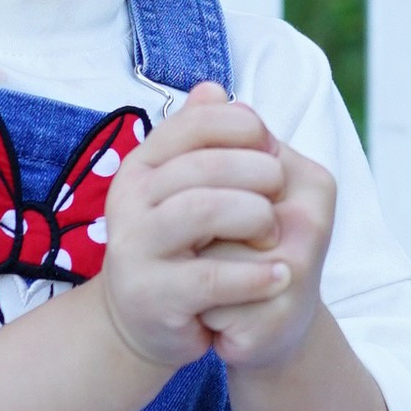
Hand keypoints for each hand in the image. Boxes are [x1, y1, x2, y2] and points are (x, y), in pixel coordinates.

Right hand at [93, 83, 332, 378]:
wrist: (148, 321)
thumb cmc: (183, 246)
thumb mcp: (191, 188)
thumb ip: (206, 142)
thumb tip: (214, 89)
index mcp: (142, 164)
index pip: (195, 123)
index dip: (243, 128)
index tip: (272, 148)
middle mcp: (129, 200)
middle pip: (204, 165)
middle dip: (258, 174)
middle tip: (280, 195)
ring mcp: (135, 248)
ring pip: (202, 210)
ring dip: (254, 217)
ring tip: (276, 235)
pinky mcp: (151, 295)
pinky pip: (210, 276)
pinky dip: (254, 274)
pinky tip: (279, 275)